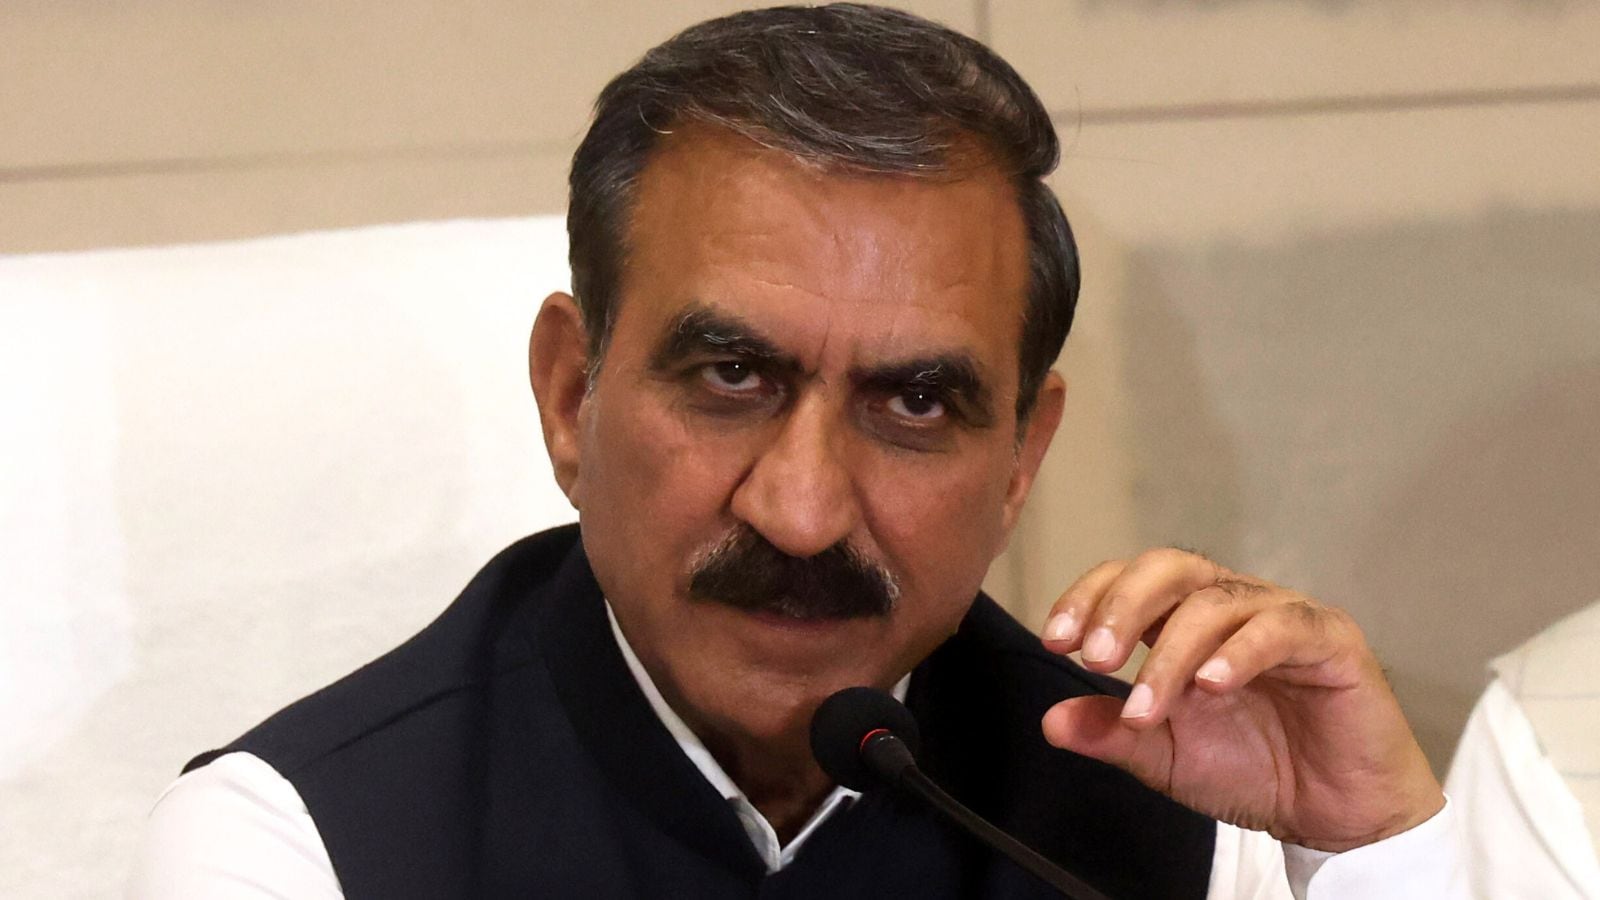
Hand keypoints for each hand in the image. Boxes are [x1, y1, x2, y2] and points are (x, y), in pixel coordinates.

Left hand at [1038, 549, 1442, 851]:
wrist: (1333, 815)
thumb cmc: (1254, 771)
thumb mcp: (1166, 756)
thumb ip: (1112, 734)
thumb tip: (1050, 722)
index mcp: (1186, 619)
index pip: (1130, 578)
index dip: (1090, 598)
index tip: (1056, 640)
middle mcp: (1233, 603)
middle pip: (1170, 569)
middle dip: (1123, 607)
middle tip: (1095, 659)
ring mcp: (1283, 615)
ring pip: (1216, 602)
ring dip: (1172, 652)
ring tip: (1147, 704)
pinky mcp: (1331, 639)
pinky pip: (1281, 628)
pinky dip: (1239, 653)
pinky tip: (1212, 686)